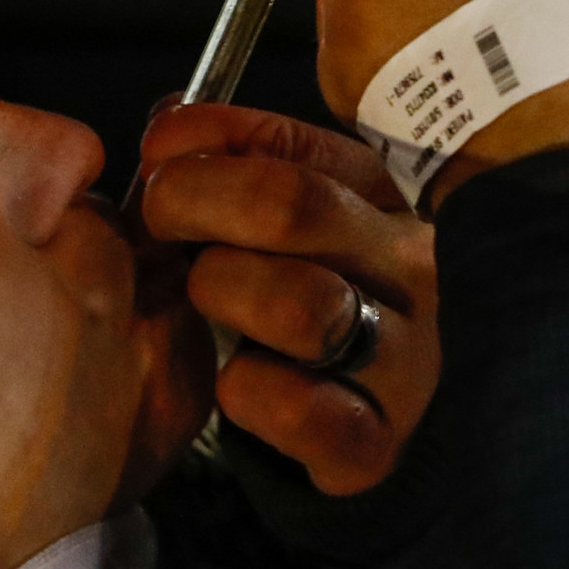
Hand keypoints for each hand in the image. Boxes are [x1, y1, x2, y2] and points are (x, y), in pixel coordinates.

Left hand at [138, 101, 439, 495]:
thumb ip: (229, 166)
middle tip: (158, 224)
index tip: (158, 155)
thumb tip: (168, 128)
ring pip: (302, 305)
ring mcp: (406, 356)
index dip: (211, 140)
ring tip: (207, 305)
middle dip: (197, 203)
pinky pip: (299, 407)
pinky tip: (240, 386)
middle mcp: (410, 268)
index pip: (296, 146)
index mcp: (381, 199)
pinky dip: (249, 393)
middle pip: (294, 205)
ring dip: (227, 295)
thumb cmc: (293, 305)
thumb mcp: (276, 224)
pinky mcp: (377, 440)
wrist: (358, 428)